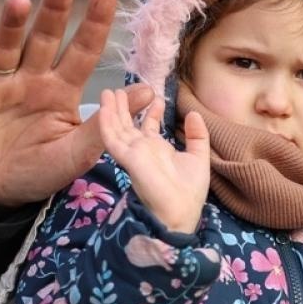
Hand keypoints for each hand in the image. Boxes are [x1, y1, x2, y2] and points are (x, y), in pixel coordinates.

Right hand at [0, 0, 152, 207]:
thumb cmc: (39, 170)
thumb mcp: (76, 153)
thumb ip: (106, 125)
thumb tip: (149, 91)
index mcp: (61, 89)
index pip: (83, 50)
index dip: (95, 22)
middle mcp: (32, 78)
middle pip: (44, 37)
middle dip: (54, 8)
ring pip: (7, 47)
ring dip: (11, 24)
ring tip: (19, 1)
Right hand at [98, 89, 210, 234]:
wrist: (180, 213)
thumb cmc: (189, 192)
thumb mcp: (199, 158)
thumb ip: (197, 136)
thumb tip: (193, 113)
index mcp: (158, 151)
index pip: (149, 127)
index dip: (151, 111)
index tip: (154, 97)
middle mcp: (142, 151)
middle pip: (128, 125)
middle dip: (124, 107)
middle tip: (119, 89)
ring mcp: (133, 154)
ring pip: (117, 128)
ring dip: (111, 110)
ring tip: (108, 92)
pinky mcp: (127, 159)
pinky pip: (112, 139)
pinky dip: (107, 123)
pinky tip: (104, 108)